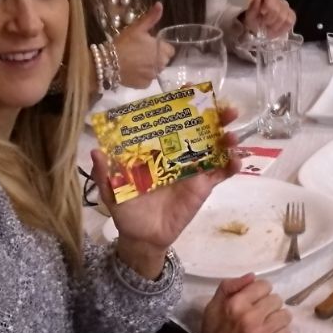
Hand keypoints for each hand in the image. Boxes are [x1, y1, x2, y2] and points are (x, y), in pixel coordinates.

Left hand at [91, 107, 241, 272]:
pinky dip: (231, 167)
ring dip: (227, 140)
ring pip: (215, 149)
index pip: (173, 124)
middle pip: (201, 132)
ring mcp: (193, 170)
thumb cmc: (126, 209)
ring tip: (232, 136)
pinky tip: (236, 161)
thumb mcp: (111, 189)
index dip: (185, 109)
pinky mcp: (203, 188)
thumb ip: (105, 171)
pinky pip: (220, 175)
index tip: (195, 95)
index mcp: (157, 150)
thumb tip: (95, 150)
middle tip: (228, 111)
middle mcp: (178, 155)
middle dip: (216, 119)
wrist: (142, 237)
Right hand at [113, 1, 169, 87]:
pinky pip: (146, 81)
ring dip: (149, 68)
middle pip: (163, 61)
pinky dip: (141, 77)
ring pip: (155, 71)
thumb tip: (160, 4)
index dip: (161, 47)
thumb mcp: (137, 28)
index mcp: (161, 50)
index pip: (170, 50)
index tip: (151, 46)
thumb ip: (151, 18)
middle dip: (156, 57)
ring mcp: (152, 77)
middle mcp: (160, 65)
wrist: (107, 62)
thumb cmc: (123, 44)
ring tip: (135, 62)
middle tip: (141, 53)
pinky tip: (132, 71)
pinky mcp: (143, 86)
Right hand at [190, 274, 291, 332]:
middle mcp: (249, 316)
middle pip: (277, 300)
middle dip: (270, 306)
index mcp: (235, 303)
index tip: (257, 300)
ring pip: (285, 315)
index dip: (261, 292)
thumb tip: (252, 276)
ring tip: (269, 325)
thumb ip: (229, 287)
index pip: (264, 286)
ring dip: (278, 319)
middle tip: (262, 315)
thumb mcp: (213, 306)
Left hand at [241, 0, 294, 40]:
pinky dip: (282, 28)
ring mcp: (288, 9)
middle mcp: (280, 1)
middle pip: (278, 9)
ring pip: (285, 17)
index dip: (268, 3)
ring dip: (274, 26)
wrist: (258, 29)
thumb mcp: (250, 14)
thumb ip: (254, 5)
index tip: (262, 12)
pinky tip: (276, 30)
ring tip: (268, 28)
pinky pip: (290, 22)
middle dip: (269, 19)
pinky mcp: (292, 18)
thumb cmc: (254, 20)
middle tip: (263, 24)